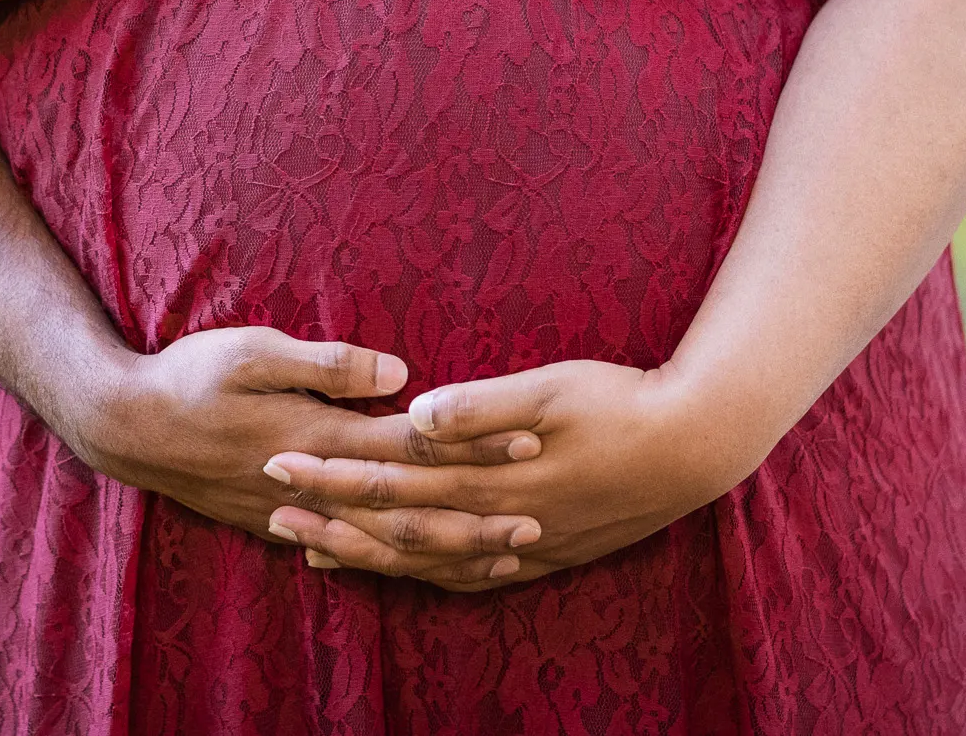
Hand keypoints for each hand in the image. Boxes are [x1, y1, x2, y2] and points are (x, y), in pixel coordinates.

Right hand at [68, 327, 548, 586]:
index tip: (529, 440)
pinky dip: (395, 563)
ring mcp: (299, 513)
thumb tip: (399, 374)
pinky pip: (352, 553)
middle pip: (411, 509)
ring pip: (386, 542)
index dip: (472, 444)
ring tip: (502, 556)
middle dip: (476, 517)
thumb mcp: (254, 349)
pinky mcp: (281, 524)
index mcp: (319, 437)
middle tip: (539, 522)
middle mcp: (318, 484)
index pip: (413, 445)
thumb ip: (328, 364)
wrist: (126, 426)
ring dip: (446, 549)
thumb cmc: (189, 375)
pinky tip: (424, 571)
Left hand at [260, 360, 764, 591]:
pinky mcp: (543, 553)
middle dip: (330, 517)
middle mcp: (495, 522)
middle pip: (396, 528)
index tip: (280, 461)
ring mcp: (520, 545)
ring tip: (314, 549)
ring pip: (426, 561)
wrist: (694, 448)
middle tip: (271, 508)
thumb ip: (481, 406)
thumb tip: (416, 412)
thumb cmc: (620, 403)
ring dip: (367, 554)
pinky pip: (469, 577)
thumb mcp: (549, 389)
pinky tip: (405, 572)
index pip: (391, 480)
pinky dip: (425, 576)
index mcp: (488, 478)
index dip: (332, 474)